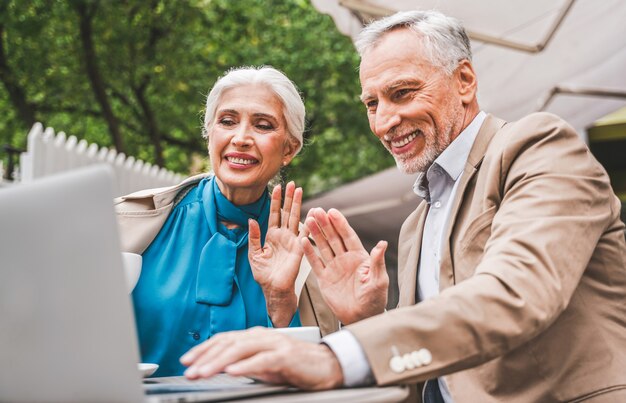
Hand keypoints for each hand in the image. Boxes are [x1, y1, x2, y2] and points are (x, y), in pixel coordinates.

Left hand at [180, 327, 343, 389]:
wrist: (327, 366)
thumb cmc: (295, 366)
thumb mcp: (263, 365)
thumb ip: (244, 364)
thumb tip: (222, 368)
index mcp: (256, 337)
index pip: (224, 339)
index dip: (204, 349)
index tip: (187, 360)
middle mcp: (263, 336)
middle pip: (228, 343)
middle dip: (205, 356)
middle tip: (189, 370)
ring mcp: (274, 344)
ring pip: (241, 349)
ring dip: (219, 362)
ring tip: (204, 372)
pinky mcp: (286, 355)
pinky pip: (262, 359)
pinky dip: (246, 365)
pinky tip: (232, 372)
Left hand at [248, 181, 306, 326]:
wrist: (273, 289)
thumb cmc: (264, 274)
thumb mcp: (254, 254)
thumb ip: (254, 237)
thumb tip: (251, 220)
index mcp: (272, 236)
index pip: (274, 214)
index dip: (276, 201)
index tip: (277, 187)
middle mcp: (283, 236)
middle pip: (287, 212)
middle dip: (289, 198)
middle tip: (292, 183)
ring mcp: (292, 241)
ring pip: (295, 218)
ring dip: (297, 204)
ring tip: (300, 190)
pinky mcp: (299, 248)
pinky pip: (304, 233)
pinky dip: (308, 223)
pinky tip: (311, 212)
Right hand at [302, 208, 388, 324]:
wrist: (362, 317)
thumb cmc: (374, 299)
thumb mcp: (379, 280)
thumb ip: (377, 262)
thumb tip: (382, 243)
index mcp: (359, 257)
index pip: (348, 236)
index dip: (340, 224)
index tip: (332, 212)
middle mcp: (345, 259)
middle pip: (333, 237)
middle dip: (325, 224)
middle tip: (316, 211)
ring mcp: (334, 267)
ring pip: (323, 246)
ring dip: (315, 233)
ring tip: (307, 220)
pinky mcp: (324, 278)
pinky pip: (315, 263)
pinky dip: (308, 252)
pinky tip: (302, 241)